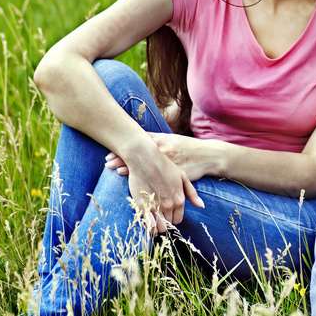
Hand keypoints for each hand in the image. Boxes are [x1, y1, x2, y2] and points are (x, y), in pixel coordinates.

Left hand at [106, 133, 221, 179]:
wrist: (208, 155)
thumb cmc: (188, 147)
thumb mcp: (172, 140)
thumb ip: (157, 139)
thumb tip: (141, 136)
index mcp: (162, 141)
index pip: (139, 144)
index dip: (124, 148)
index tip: (110, 153)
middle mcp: (164, 150)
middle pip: (139, 153)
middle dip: (121, 157)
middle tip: (107, 161)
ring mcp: (168, 161)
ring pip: (145, 164)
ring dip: (128, 166)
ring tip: (113, 169)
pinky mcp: (174, 172)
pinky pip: (157, 176)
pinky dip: (143, 177)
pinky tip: (132, 179)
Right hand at [112, 142, 203, 235]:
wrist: (145, 158)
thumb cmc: (164, 165)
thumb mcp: (182, 176)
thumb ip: (191, 193)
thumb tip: (201, 205)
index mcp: (180, 200)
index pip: (178, 219)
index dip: (172, 218)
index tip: (167, 214)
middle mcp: (169, 205)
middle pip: (168, 224)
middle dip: (164, 221)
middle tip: (158, 215)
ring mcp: (156, 207)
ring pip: (159, 227)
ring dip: (157, 226)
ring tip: (152, 219)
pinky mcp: (142, 207)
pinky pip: (148, 225)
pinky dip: (148, 226)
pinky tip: (147, 220)